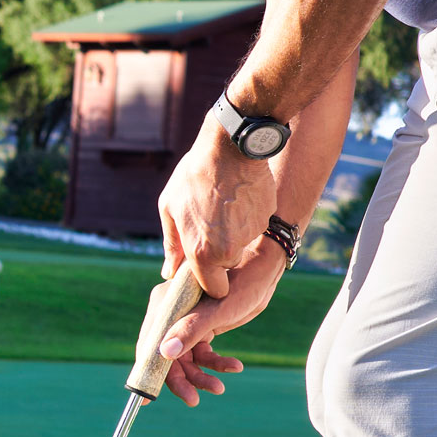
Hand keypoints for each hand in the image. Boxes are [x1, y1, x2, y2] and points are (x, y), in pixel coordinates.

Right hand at [153, 245, 288, 405]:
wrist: (264, 270)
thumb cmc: (241, 283)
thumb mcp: (216, 311)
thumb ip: (189, 332)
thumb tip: (164, 355)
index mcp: (165, 304)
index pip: (150, 343)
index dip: (146, 371)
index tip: (143, 399)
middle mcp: (172, 314)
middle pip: (167, 355)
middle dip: (180, 378)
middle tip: (194, 400)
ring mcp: (187, 321)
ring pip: (186, 359)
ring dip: (201, 375)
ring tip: (219, 387)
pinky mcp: (203, 327)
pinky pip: (203, 354)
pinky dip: (217, 363)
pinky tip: (235, 367)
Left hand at [160, 133, 277, 297]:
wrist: (229, 146)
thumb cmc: (193, 176)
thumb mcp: (170, 208)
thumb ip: (172, 246)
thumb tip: (169, 272)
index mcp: (202, 252)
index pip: (214, 289)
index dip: (208, 281)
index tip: (202, 268)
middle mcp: (230, 250)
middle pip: (228, 266)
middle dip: (219, 253)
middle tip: (208, 224)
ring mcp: (251, 234)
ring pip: (242, 244)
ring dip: (232, 232)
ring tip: (220, 204)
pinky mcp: (266, 218)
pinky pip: (255, 225)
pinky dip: (246, 216)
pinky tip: (236, 195)